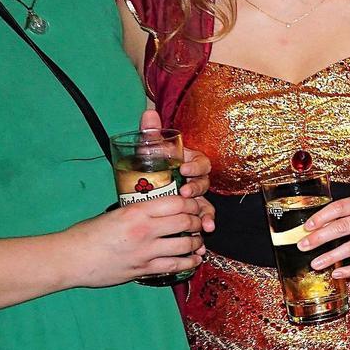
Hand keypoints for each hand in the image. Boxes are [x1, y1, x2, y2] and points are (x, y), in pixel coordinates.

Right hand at [66, 194, 205, 286]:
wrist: (70, 258)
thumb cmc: (87, 234)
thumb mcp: (115, 213)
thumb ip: (139, 212)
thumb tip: (160, 212)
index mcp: (136, 211)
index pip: (178, 203)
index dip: (192, 204)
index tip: (195, 206)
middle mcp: (144, 230)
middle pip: (186, 222)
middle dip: (198, 222)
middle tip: (199, 223)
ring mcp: (145, 252)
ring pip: (185, 245)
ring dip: (196, 243)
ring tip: (198, 242)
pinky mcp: (143, 270)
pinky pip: (175, 266)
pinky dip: (189, 262)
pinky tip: (194, 260)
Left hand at [140, 108, 213, 232]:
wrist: (144, 182)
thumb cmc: (153, 162)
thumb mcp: (151, 148)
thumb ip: (152, 132)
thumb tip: (148, 114)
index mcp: (191, 162)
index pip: (201, 162)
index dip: (195, 166)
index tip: (184, 168)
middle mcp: (195, 180)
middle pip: (204, 184)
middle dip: (196, 190)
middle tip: (185, 193)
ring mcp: (194, 198)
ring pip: (205, 205)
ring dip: (206, 213)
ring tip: (203, 224)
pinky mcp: (190, 213)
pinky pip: (200, 220)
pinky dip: (203, 228)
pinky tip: (202, 235)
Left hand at [302, 194, 349, 278]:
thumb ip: (338, 217)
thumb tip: (309, 230)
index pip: (339, 207)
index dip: (321, 217)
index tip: (306, 227)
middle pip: (343, 227)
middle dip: (320, 238)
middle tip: (303, 246)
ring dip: (331, 256)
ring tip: (315, 264)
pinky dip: (349, 270)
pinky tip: (335, 273)